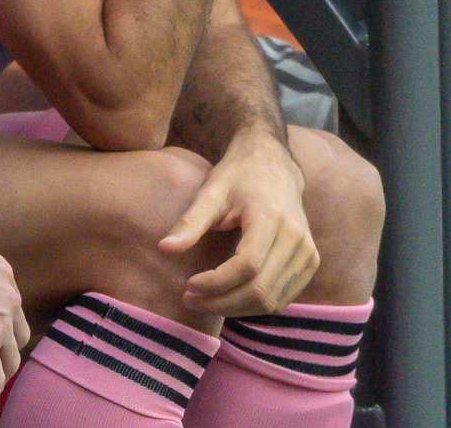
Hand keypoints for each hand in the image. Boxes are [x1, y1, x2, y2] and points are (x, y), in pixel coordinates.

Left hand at [159, 129, 317, 314]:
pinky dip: (254, 304)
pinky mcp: (310, 262)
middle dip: (222, 302)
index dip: (216, 283)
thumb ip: (190, 222)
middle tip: (190, 300)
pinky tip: (228, 297)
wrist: (274, 165)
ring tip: (205, 301)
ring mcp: (308, 253)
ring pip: (273, 300)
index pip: (247, 266)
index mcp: (272, 219)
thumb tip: (164, 248)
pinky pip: (283, 296)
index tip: (188, 286)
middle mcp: (297, 240)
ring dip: (236, 308)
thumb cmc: (238, 177)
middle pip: (261, 289)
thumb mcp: (211, 192)